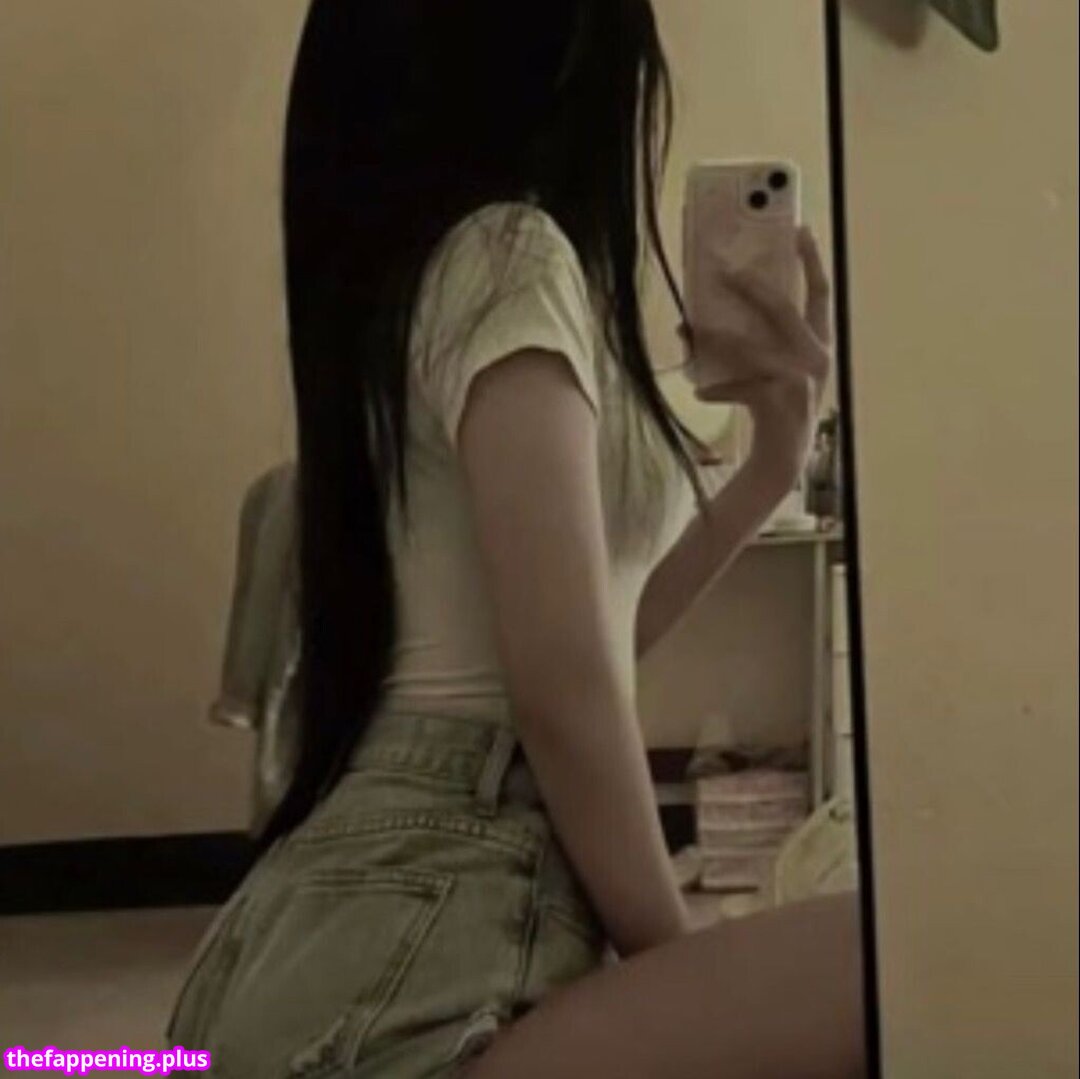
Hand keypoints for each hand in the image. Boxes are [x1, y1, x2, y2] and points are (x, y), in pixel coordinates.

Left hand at [678, 227, 831, 485]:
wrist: (783, 461)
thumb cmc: (776, 408)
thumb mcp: (776, 369)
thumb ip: (758, 340)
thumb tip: (702, 315)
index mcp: (821, 343)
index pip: (821, 292)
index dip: (812, 259)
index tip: (799, 227)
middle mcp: (818, 357)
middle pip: (784, 309)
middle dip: (753, 287)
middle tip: (725, 269)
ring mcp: (801, 378)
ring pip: (751, 346)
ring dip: (717, 338)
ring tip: (690, 329)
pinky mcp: (779, 400)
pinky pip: (739, 385)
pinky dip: (717, 389)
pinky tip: (700, 392)